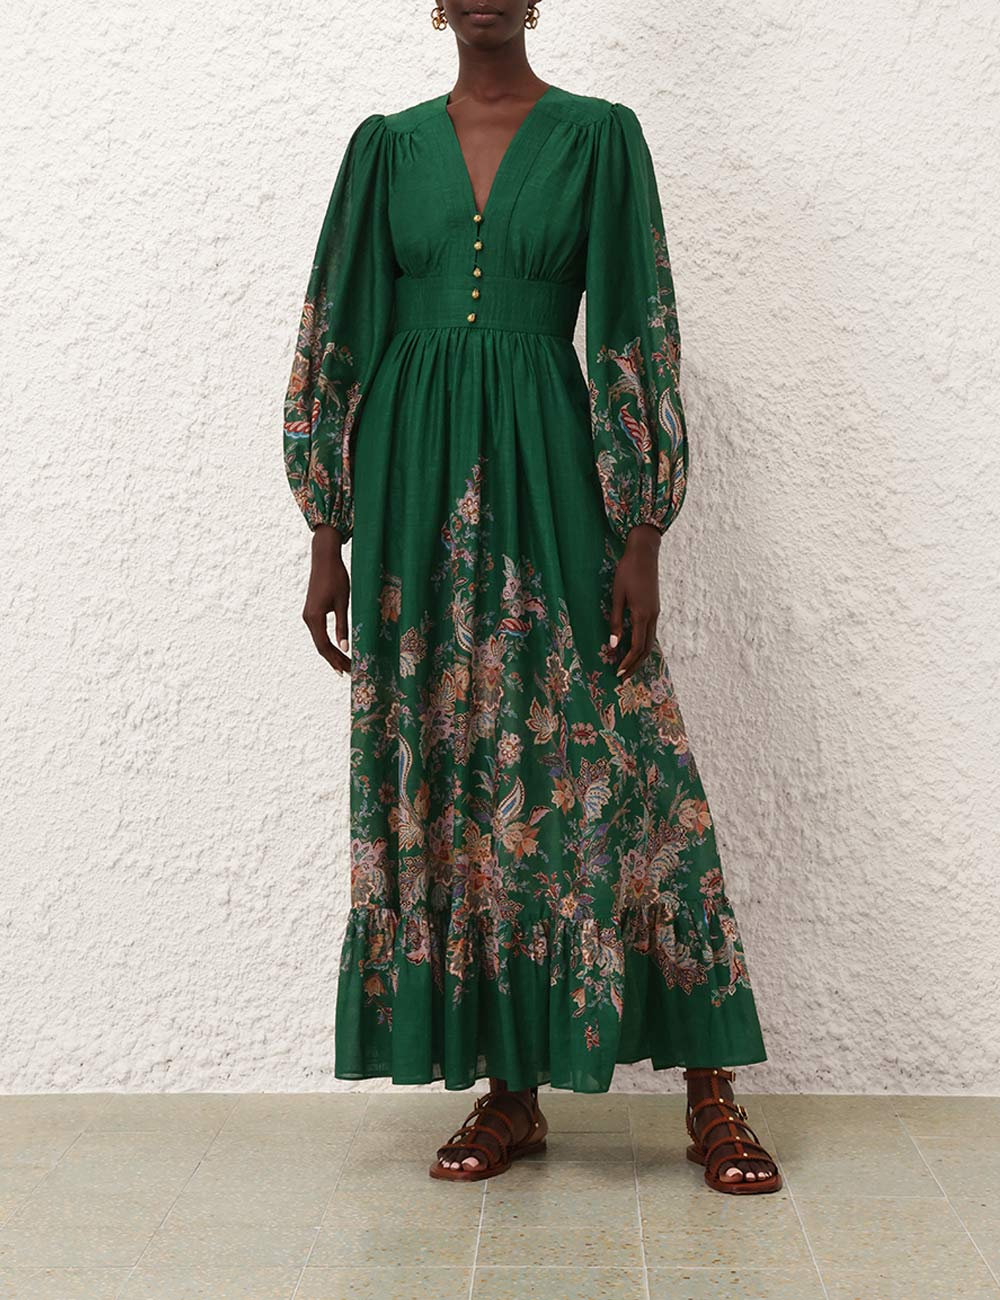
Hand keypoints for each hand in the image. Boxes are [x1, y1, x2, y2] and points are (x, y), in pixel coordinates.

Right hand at [302, 525, 350, 674]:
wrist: (324, 559)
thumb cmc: (336, 578)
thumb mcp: (343, 603)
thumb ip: (342, 626)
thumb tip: (345, 647)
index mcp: (315, 617)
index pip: (324, 645)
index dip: (335, 659)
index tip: (346, 670)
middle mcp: (308, 618)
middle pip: (320, 645)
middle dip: (334, 659)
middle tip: (347, 671)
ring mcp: (308, 615)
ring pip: (319, 640)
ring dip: (331, 652)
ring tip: (343, 664)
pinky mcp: (311, 611)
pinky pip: (318, 632)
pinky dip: (327, 642)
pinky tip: (337, 648)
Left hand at [609, 524, 660, 679]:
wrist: (644, 553)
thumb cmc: (627, 571)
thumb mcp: (617, 596)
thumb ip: (616, 621)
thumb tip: (613, 645)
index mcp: (642, 614)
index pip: (637, 647)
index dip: (628, 662)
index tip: (618, 673)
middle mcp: (652, 616)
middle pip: (647, 649)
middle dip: (635, 665)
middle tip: (623, 678)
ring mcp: (656, 612)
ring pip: (651, 642)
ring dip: (640, 657)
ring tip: (629, 668)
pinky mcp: (654, 608)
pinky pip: (651, 633)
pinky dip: (644, 645)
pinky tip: (635, 649)